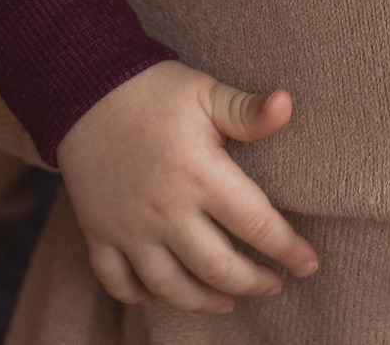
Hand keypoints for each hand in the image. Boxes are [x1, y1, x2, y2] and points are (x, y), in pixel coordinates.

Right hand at [56, 60, 318, 312]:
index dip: (288, 250)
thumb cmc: (152, 90)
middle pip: (218, 268)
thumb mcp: (204, 92)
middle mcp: (166, 211)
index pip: (257, 225)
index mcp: (200, 175)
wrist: (81, 87)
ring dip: (203, 301)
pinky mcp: (99, 232)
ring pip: (171, 286)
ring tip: (227, 301)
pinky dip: (140, 296)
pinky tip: (162, 294)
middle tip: (273, 284)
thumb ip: (247, 110)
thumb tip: (287, 104)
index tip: (309, 264)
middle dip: (252, 283)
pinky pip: (118, 281)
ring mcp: (129, 227)